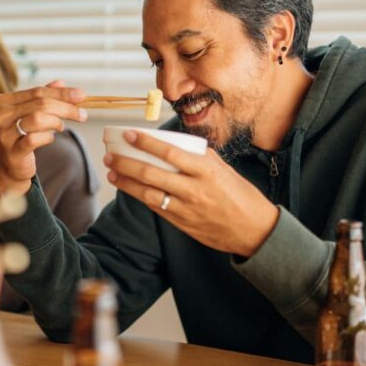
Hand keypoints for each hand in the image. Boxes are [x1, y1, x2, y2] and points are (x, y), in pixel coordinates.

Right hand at [0, 80, 86, 195]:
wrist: (6, 169)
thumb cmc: (19, 138)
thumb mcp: (28, 115)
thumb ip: (42, 99)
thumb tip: (61, 82)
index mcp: (4, 102)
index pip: (37, 92)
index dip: (61, 93)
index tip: (81, 95)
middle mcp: (1, 116)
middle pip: (40, 104)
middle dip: (66, 107)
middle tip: (82, 114)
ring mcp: (4, 134)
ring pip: (38, 119)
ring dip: (56, 122)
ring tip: (61, 127)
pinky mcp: (12, 151)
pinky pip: (35, 139)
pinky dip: (48, 137)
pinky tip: (50, 138)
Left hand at [104, 130, 279, 255]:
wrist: (254, 230)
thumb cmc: (241, 196)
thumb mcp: (224, 169)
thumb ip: (201, 157)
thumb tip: (179, 144)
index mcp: (206, 170)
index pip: (170, 152)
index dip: (146, 143)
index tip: (129, 135)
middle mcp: (194, 189)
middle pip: (151, 173)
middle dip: (126, 163)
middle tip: (111, 155)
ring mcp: (186, 208)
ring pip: (148, 193)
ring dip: (126, 182)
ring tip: (112, 172)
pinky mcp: (182, 224)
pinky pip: (156, 208)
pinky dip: (140, 197)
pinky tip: (128, 189)